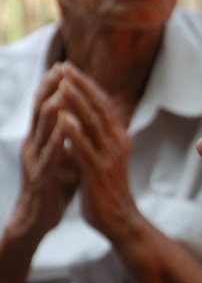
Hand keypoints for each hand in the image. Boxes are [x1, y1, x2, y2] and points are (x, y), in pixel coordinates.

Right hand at [15, 63, 79, 236]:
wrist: (40, 217)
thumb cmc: (55, 183)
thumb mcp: (65, 154)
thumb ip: (71, 135)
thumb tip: (85, 115)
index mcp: (42, 138)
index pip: (47, 106)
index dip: (54, 86)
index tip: (65, 65)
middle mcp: (36, 144)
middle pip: (41, 111)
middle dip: (51, 89)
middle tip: (60, 69)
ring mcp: (36, 160)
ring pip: (42, 131)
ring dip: (52, 112)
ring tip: (61, 94)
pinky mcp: (41, 178)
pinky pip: (49, 158)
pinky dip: (56, 144)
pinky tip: (62, 133)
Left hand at [55, 63, 136, 237]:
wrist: (119, 218)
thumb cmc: (108, 189)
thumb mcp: (106, 157)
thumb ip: (97, 138)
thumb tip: (82, 120)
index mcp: (118, 138)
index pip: (103, 104)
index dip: (88, 85)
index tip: (72, 69)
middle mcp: (116, 142)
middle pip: (99, 108)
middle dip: (81, 86)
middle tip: (66, 67)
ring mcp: (108, 156)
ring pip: (92, 124)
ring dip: (76, 103)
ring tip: (63, 85)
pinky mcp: (98, 172)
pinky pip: (84, 148)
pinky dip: (73, 132)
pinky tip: (62, 119)